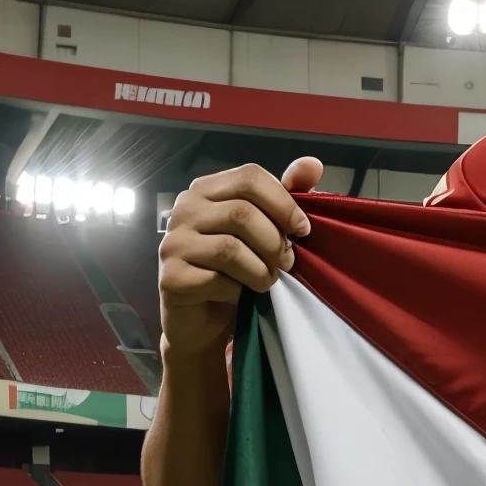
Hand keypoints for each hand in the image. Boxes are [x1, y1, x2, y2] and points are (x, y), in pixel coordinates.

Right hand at [158, 157, 321, 355]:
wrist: (204, 321)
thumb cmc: (237, 271)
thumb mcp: (264, 231)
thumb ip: (285, 198)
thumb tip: (314, 164)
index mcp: (207, 190)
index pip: (250, 177)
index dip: (284, 203)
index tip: (303, 231)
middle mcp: (184, 209)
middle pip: (242, 213)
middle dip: (275, 243)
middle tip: (285, 264)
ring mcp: (173, 243)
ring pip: (231, 248)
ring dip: (262, 270)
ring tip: (267, 281)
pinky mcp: (171, 277)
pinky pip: (218, 280)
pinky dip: (241, 292)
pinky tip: (241, 296)